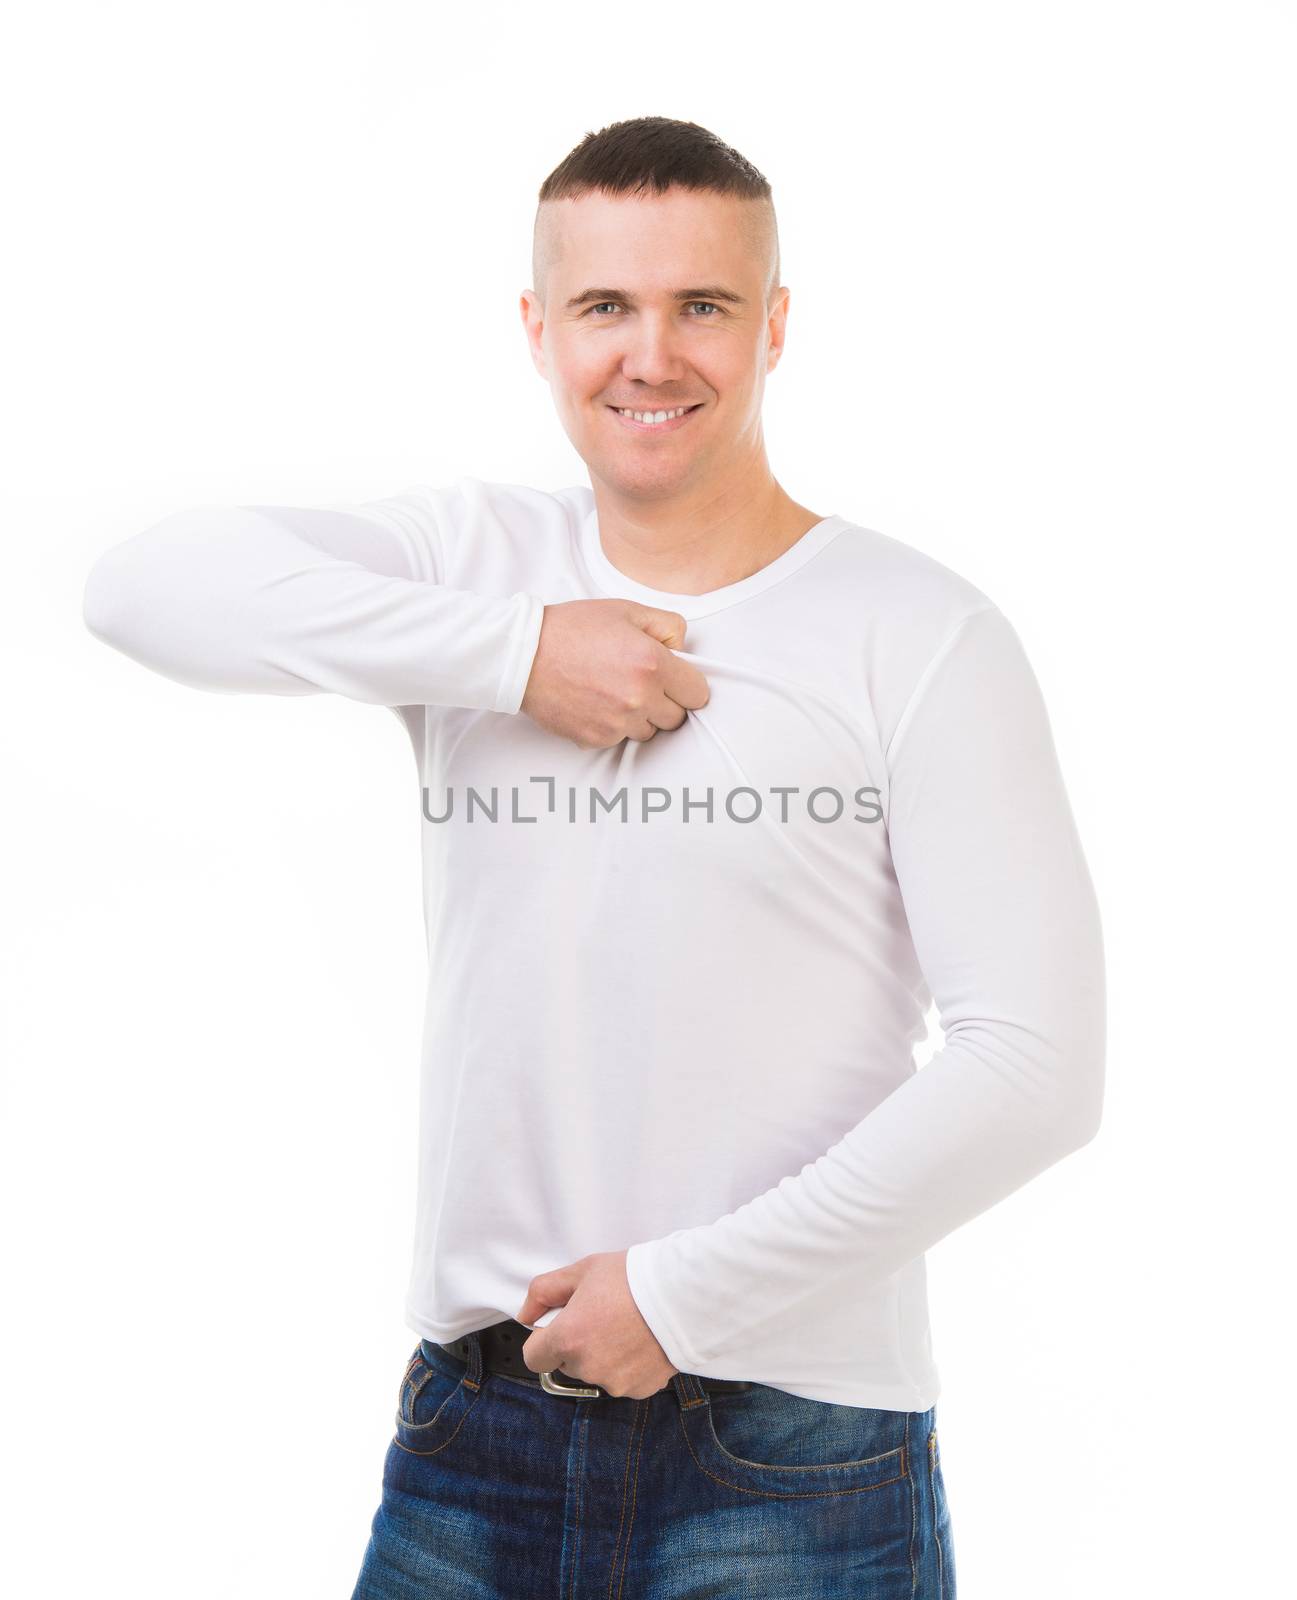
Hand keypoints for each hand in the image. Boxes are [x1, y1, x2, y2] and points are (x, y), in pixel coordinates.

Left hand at [515, 1249, 679, 1398]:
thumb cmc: (634, 1277)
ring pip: (596, 1372)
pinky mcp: (641, 1390)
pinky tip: (641, 1341)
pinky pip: (622, 1380)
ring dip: (602, 1356)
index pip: (533, 1358)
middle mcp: (589, 1367)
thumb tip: (526, 1314)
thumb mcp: (583, 1270)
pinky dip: (627, 1366)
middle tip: (601, 1316)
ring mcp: (616, 1382)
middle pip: (567, 1363)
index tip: (560, 1324)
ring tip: (626, 1326)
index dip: (543, 1339)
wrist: (686, 1292)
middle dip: (577, 1343)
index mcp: (568, 1338)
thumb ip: (545, 1291)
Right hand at [519, 598, 709, 749]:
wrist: (525, 655)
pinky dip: (613, 726)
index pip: (698, 694)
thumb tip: (683, 649)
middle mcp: (639, 697)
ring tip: (614, 691)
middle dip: (665, 702)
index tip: (676, 680)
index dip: (688, 685)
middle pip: (676, 718)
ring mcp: (617, 723)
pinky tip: (596, 702)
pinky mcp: (596, 738)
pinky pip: (619, 739)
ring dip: (639, 716)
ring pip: (648, 731)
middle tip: (641, 683)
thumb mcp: (626, 610)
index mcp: (652, 663)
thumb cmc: (572, 629)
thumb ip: (666, 626)